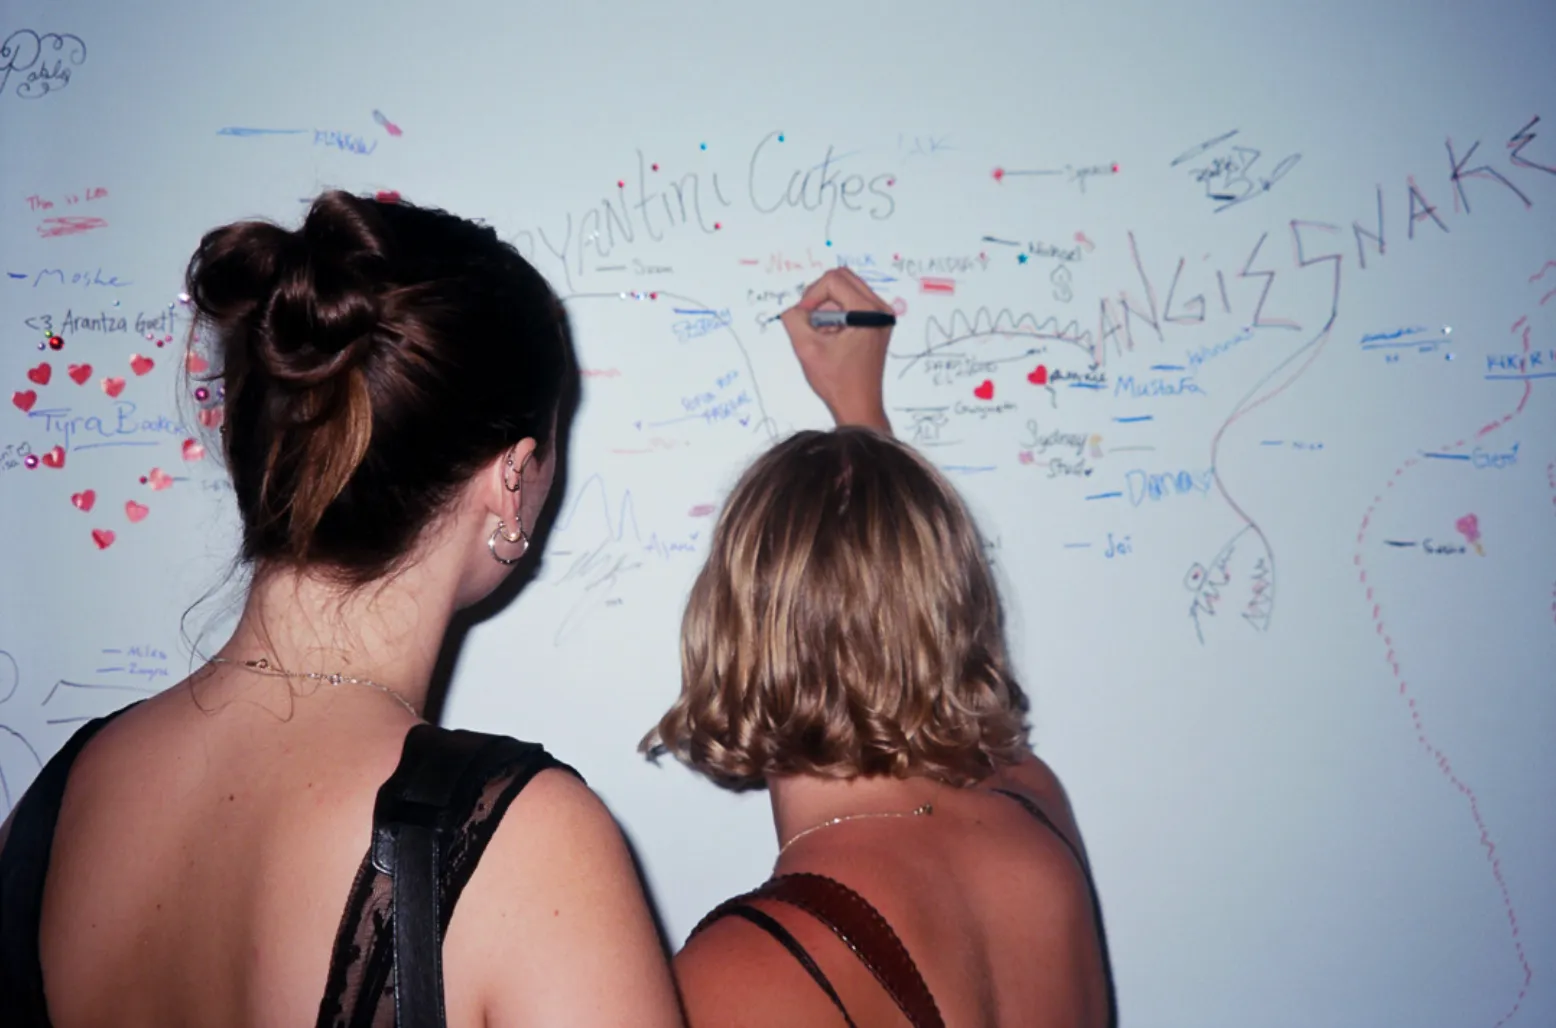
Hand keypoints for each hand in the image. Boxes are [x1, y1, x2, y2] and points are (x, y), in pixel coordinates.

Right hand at [779, 268, 892, 432]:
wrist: (858, 404)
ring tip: (822, 334)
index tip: (802, 318)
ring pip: (846, 289)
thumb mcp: (806, 348)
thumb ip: (794, 320)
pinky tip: (831, 336)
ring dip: (827, 306)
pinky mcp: (876, 323)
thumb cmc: (837, 382)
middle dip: (819, 296)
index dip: (811, 296)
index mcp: (869, 312)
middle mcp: (881, 309)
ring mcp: (881, 316)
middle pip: (842, 278)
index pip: (833, 280)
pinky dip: (835, 313)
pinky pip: (851, 302)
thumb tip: (793, 308)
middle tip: (810, 320)